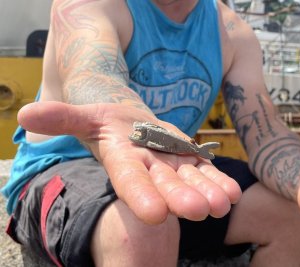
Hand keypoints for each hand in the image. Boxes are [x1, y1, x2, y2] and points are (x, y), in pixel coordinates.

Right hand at [17, 101, 241, 223]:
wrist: (134, 126)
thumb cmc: (109, 123)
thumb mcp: (86, 115)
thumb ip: (62, 117)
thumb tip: (24, 114)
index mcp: (123, 160)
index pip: (129, 180)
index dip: (139, 194)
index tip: (154, 213)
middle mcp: (149, 168)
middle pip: (165, 185)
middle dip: (180, 198)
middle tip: (199, 210)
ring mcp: (172, 166)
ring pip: (190, 181)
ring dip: (207, 192)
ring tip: (223, 204)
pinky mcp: (190, 160)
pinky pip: (205, 171)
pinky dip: (218, 181)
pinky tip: (232, 193)